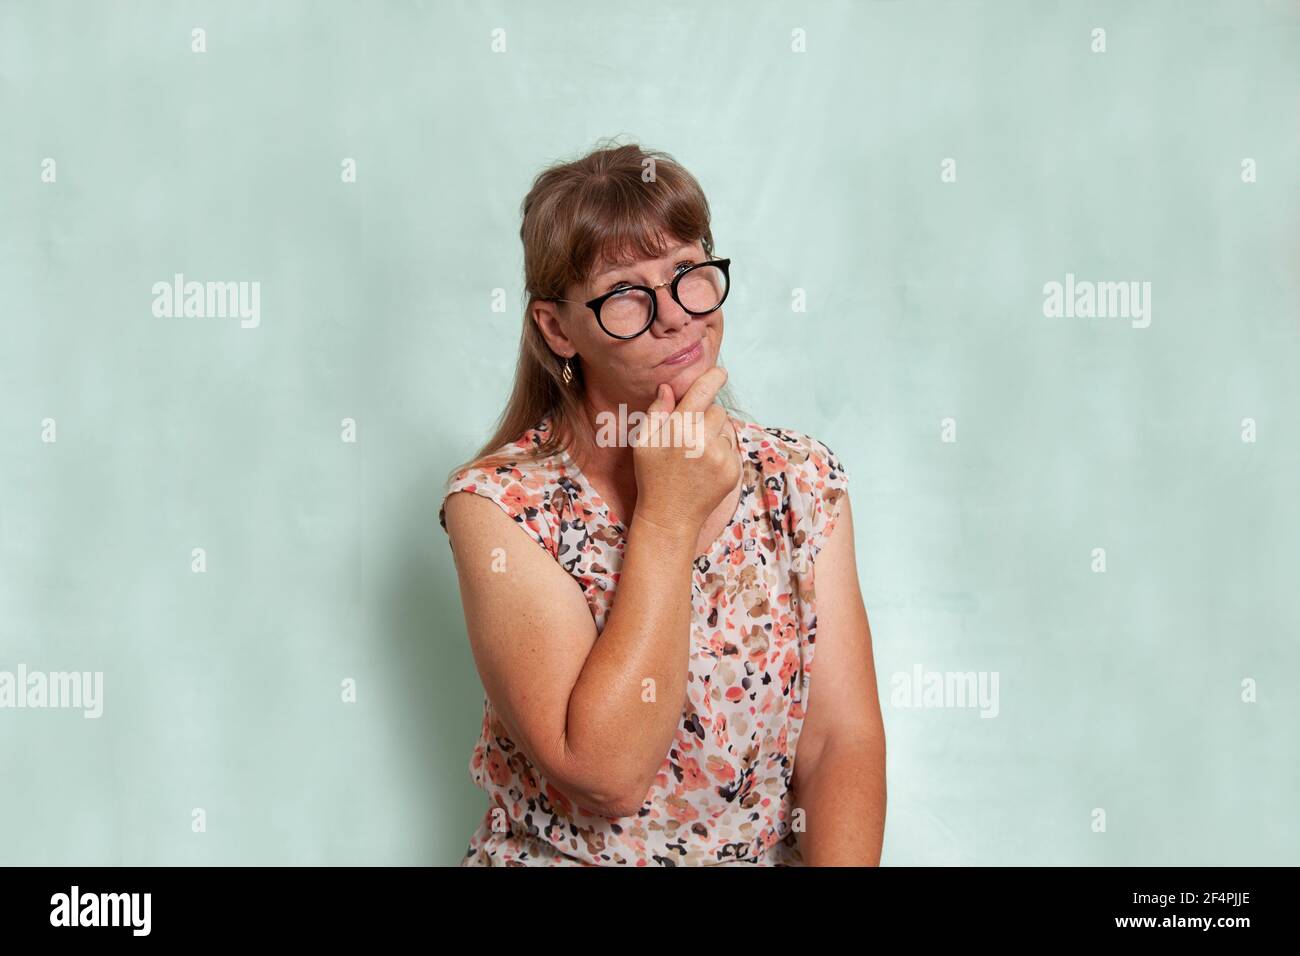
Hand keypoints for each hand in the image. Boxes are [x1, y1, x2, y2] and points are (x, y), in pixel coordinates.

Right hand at [630, 366, 740, 537]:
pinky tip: (704, 468)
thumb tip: (668, 387)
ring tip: (695, 455)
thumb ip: (657, 412)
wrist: (669, 517)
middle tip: (689, 435)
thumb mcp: (644, 442)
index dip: (714, 378)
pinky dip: (721, 452)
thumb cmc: (652, 477)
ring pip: (726, 429)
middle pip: (717, 410)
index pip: (704, 391)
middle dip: (706, 416)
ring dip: (715, 434)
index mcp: (680, 429)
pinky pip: (731, 448)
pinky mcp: (733, 470)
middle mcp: (704, 440)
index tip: (720, 373)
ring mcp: (722, 456)